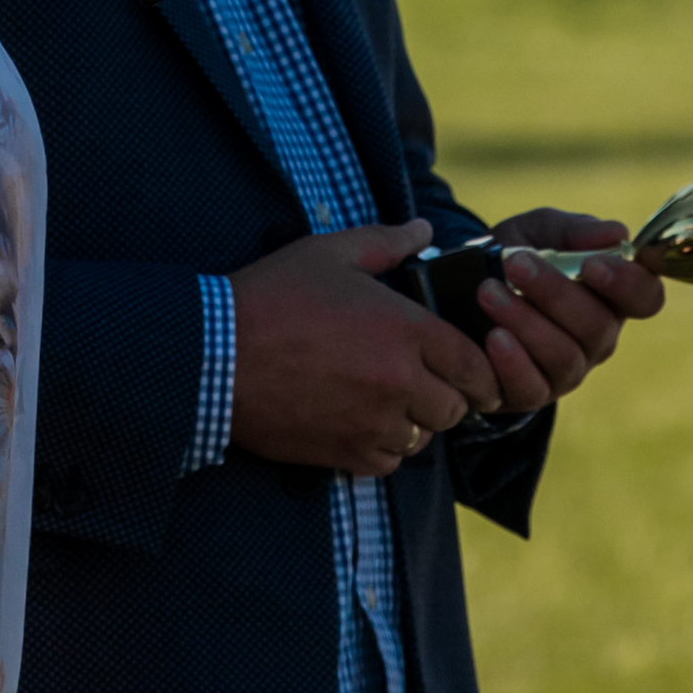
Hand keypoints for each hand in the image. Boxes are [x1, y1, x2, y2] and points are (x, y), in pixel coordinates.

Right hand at [229, 222, 505, 477]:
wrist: (213, 355)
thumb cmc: (271, 296)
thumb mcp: (329, 252)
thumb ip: (385, 242)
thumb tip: (424, 229)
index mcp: (405, 329)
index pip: (473, 363)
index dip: (479, 368)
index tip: (470, 369)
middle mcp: (399, 381)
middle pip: (455, 407)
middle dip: (447, 395)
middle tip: (425, 380)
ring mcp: (372, 422)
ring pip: (422, 438)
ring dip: (413, 422)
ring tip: (389, 400)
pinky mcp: (343, 452)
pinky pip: (388, 462)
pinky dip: (383, 447)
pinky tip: (363, 422)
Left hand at [460, 208, 665, 417]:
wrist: (457, 291)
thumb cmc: (512, 258)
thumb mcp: (535, 232)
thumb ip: (572, 230)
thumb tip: (616, 233)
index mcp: (609, 297)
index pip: (645, 298)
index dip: (628, 284)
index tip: (591, 265)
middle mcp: (595, 341)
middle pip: (598, 328)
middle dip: (557, 294)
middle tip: (516, 263)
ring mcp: (565, 372)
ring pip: (565, 358)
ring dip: (526, 322)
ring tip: (489, 292)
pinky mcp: (528, 394)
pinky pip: (531, 388)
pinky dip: (512, 363)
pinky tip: (493, 337)